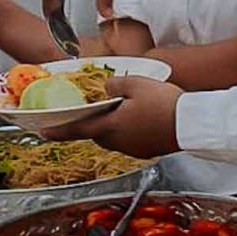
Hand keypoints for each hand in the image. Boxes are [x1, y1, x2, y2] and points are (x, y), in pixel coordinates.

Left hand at [40, 76, 181, 156]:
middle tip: (103, 108)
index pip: (77, 128)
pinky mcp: (147, 151)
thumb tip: (106, 87)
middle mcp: (118, 142)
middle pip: (98, 133)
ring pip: (115, 137)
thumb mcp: (136, 84)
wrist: (193, 124)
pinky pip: (131, 141)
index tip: (43, 133)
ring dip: (115, 126)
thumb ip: (115, 84)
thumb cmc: (165, 103)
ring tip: (128, 110)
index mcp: (110, 126)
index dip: (58, 130)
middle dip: (96, 122)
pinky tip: (145, 119)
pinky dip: (131, 131)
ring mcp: (133, 149)